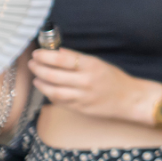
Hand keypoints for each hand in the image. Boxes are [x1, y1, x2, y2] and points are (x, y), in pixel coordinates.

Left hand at [28, 48, 158, 124]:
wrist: (129, 99)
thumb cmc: (114, 78)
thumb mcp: (99, 63)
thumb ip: (78, 59)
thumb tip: (56, 52)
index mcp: (92, 66)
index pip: (62, 59)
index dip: (46, 55)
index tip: (37, 53)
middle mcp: (86, 81)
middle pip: (54, 75)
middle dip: (38, 68)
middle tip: (32, 64)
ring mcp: (82, 96)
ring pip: (53, 90)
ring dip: (41, 83)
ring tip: (36, 77)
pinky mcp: (79, 108)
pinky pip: (59, 101)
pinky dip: (49, 94)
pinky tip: (46, 89)